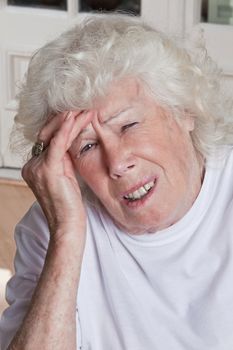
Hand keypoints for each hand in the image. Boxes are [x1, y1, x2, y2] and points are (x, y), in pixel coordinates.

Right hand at [22, 110, 93, 241]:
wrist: (67, 227)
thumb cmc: (70, 207)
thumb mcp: (66, 179)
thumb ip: (64, 161)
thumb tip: (71, 143)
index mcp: (35, 168)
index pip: (50, 141)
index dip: (64, 127)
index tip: (79, 115)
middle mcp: (32, 166)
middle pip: (50, 136)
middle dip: (67, 121)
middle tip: (84, 108)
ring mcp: (37, 169)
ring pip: (55, 138)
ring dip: (71, 122)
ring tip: (85, 110)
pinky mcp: (47, 171)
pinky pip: (57, 145)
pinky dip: (66, 130)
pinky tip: (75, 117)